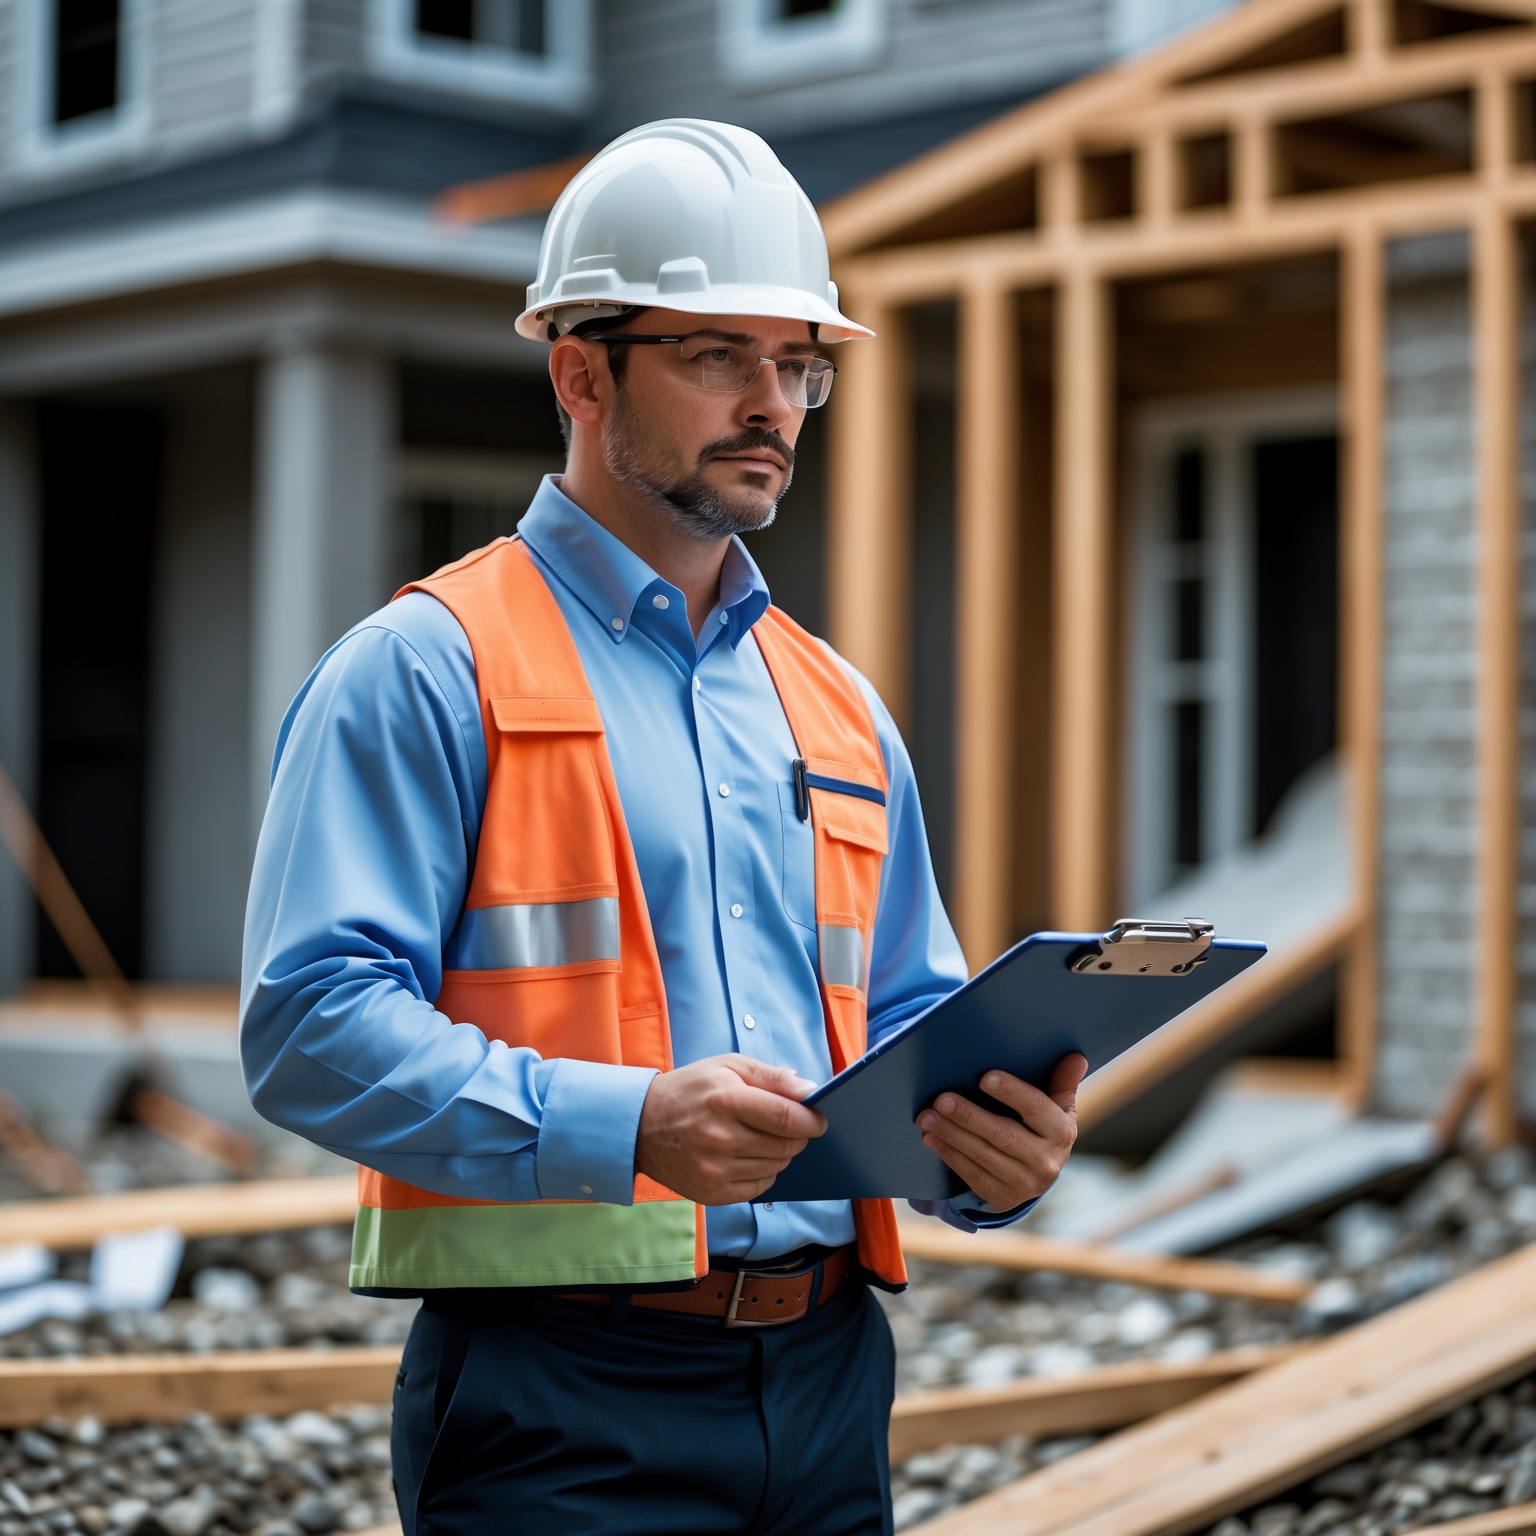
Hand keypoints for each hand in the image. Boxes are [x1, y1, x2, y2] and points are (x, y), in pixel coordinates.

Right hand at [636, 1055, 826, 1205]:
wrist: (641, 1125)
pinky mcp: (711, 1193)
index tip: (819, 1119)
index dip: (812, 1120)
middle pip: (785, 1145)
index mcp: (726, 1100)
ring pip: (776, 1166)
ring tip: (762, 1136)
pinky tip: (749, 1155)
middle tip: (789, 1125)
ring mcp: (714, 1170)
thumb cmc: (691, 1090)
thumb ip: (772, 1077)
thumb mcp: (728, 1066)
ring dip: (781, 1153)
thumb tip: (810, 1091)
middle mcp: (720, 1138)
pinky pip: (760, 1188)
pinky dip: (765, 1172)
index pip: (786, 1117)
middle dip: (798, 1136)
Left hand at [915, 1054, 1087, 1211]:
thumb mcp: (1057, 1107)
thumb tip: (1075, 1056)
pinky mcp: (1003, 1197)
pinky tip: (931, 1137)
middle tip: (941, 1099)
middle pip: (1003, 1135)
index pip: (1036, 1108)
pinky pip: (971, 1174)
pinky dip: (949, 1153)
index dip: (1011, 1092)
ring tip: (926, 1117)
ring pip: (982, 1155)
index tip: (984, 1077)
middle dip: (968, 1116)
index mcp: (1061, 1132)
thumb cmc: (1042, 1127)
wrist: (1037, 1174)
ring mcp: (1025, 1183)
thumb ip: (1062, 1082)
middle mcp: (1046, 1161)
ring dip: (951, 1134)